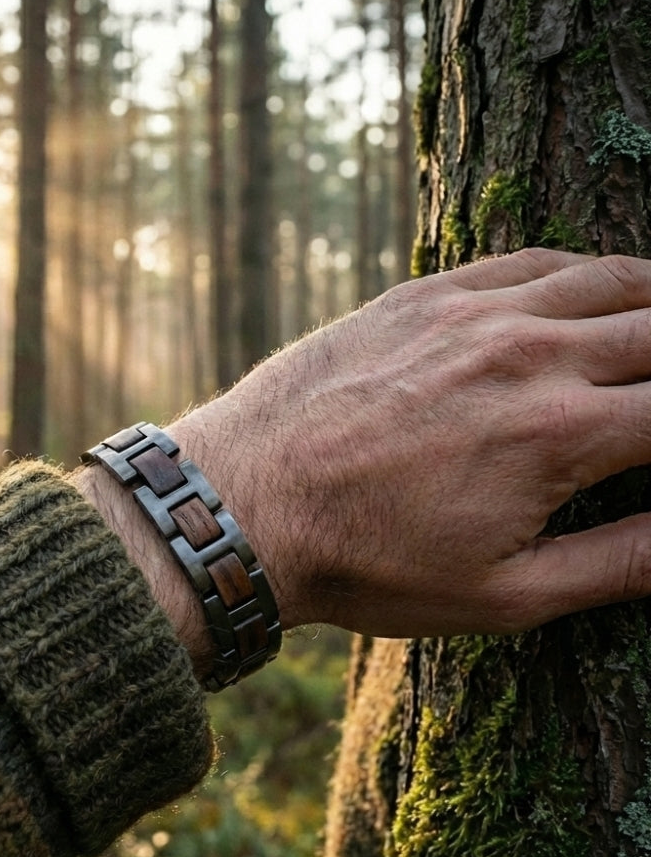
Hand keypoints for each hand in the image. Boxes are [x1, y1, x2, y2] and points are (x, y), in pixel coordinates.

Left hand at [160, 248, 650, 639]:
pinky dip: (578, 272)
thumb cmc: (364, 564)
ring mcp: (471, 314)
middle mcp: (528, 355)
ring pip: (609, 279)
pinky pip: (528, 261)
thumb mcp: (500, 595)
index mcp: (560, 434)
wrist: (244, 505)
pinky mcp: (422, 295)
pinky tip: (588, 290)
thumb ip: (619, 563)